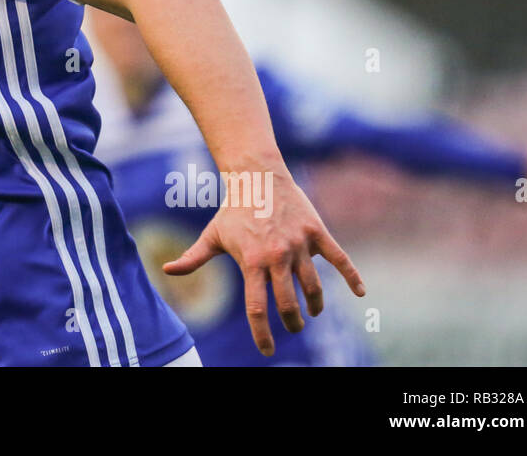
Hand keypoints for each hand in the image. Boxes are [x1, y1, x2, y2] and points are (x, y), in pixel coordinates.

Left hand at [162, 171, 364, 356]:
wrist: (257, 176)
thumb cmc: (233, 210)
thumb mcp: (212, 236)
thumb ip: (193, 258)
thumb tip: (166, 269)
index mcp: (251, 261)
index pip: (257, 307)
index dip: (262, 333)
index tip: (267, 351)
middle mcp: (277, 256)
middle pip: (288, 303)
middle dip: (292, 323)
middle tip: (293, 328)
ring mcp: (299, 244)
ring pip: (313, 286)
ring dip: (315, 305)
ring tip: (312, 312)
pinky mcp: (316, 232)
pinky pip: (340, 258)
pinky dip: (353, 276)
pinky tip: (361, 293)